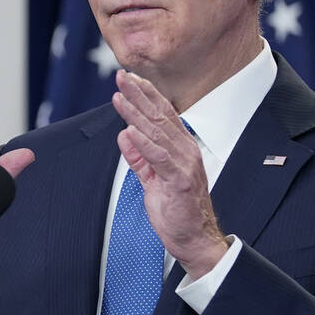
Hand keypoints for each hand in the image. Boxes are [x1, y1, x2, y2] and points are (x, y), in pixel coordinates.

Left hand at [112, 70, 229, 277]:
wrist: (195, 238)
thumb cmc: (176, 210)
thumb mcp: (152, 180)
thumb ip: (139, 158)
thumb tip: (124, 135)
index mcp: (180, 148)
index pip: (161, 115)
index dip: (145, 95)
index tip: (128, 79)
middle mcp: (184, 151)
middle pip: (159, 117)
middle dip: (139, 95)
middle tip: (122, 75)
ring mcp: (184, 164)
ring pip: (156, 133)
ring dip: (136, 113)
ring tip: (120, 96)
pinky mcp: (179, 180)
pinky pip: (159, 158)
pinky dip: (143, 144)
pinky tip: (129, 130)